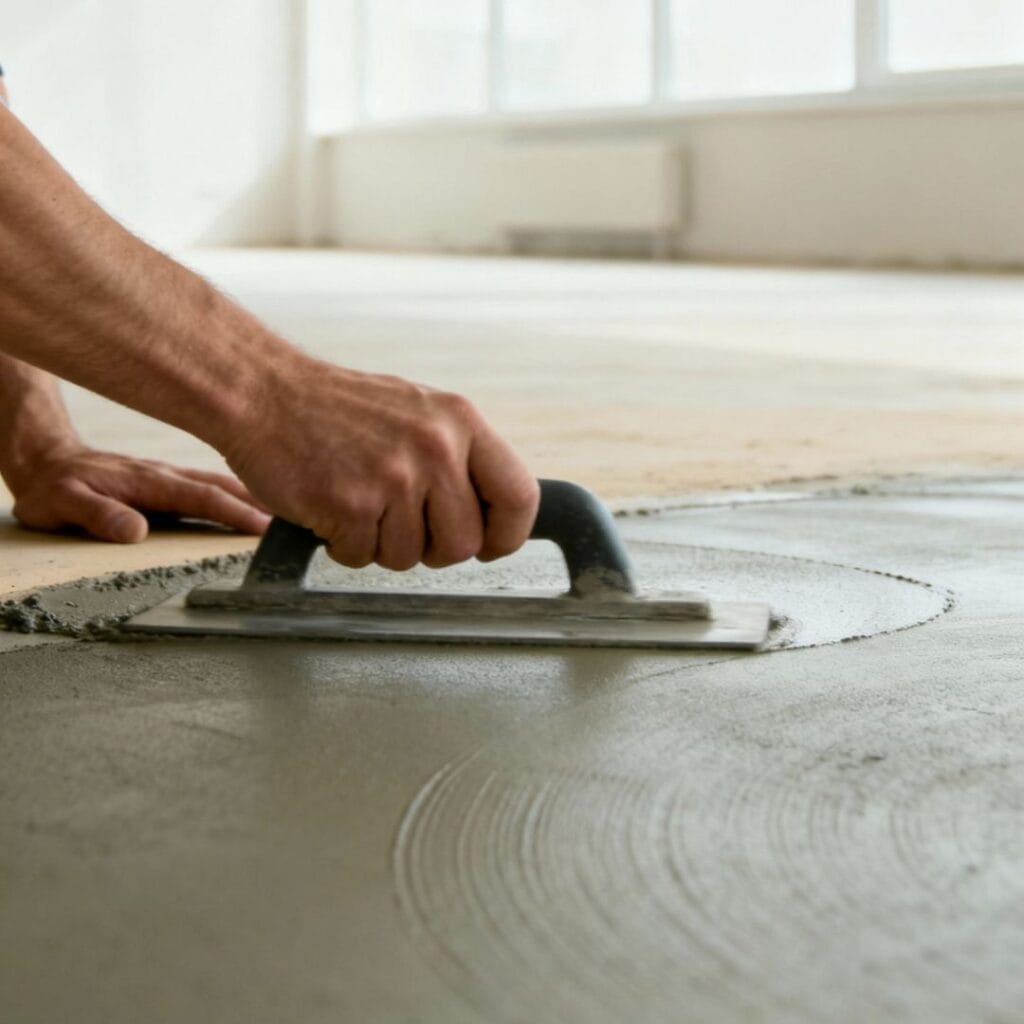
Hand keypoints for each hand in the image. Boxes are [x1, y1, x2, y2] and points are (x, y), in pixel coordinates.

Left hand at [7, 442, 269, 542]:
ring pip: (225, 481)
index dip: (236, 512)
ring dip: (260, 493)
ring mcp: (172, 474)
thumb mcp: (62, 503)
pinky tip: (261, 499)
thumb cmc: (54, 486)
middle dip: (265, 500)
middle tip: (303, 513)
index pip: (202, 499)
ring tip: (294, 506)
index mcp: (149, 482)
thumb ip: (98, 515)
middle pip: (226, 486)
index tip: (266, 527)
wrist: (42, 458)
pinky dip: (244, 490)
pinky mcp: (172, 478)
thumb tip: (135, 532)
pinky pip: (215, 483)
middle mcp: (167, 474)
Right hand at [225, 358, 539, 569]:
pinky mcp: (351, 504)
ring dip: (381, 544)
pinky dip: (343, 545)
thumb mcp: (420, 413)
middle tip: (399, 522)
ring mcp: (394, 477)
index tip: (488, 545)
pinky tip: (331, 507)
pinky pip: (362, 558)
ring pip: (410, 558)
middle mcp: (436, 448)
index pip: (520, 496)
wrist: (264, 392)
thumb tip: (497, 512)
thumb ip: (460, 456)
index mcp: (461, 421)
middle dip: (431, 548)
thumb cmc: (340, 409)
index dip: (507, 535)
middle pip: (464, 544)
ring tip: (358, 502)